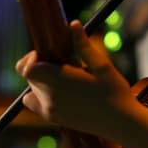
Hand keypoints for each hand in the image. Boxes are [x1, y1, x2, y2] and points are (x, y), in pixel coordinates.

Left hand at [16, 20, 133, 134]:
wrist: (121, 123)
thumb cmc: (114, 92)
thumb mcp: (102, 65)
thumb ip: (83, 45)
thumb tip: (73, 24)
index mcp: (58, 81)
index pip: (27, 68)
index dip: (32, 58)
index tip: (50, 53)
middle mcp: (49, 97)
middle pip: (29, 77)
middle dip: (40, 66)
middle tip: (64, 63)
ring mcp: (50, 110)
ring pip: (31, 90)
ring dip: (40, 81)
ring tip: (63, 78)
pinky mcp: (54, 119)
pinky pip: (35, 105)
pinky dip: (40, 96)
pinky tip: (60, 92)